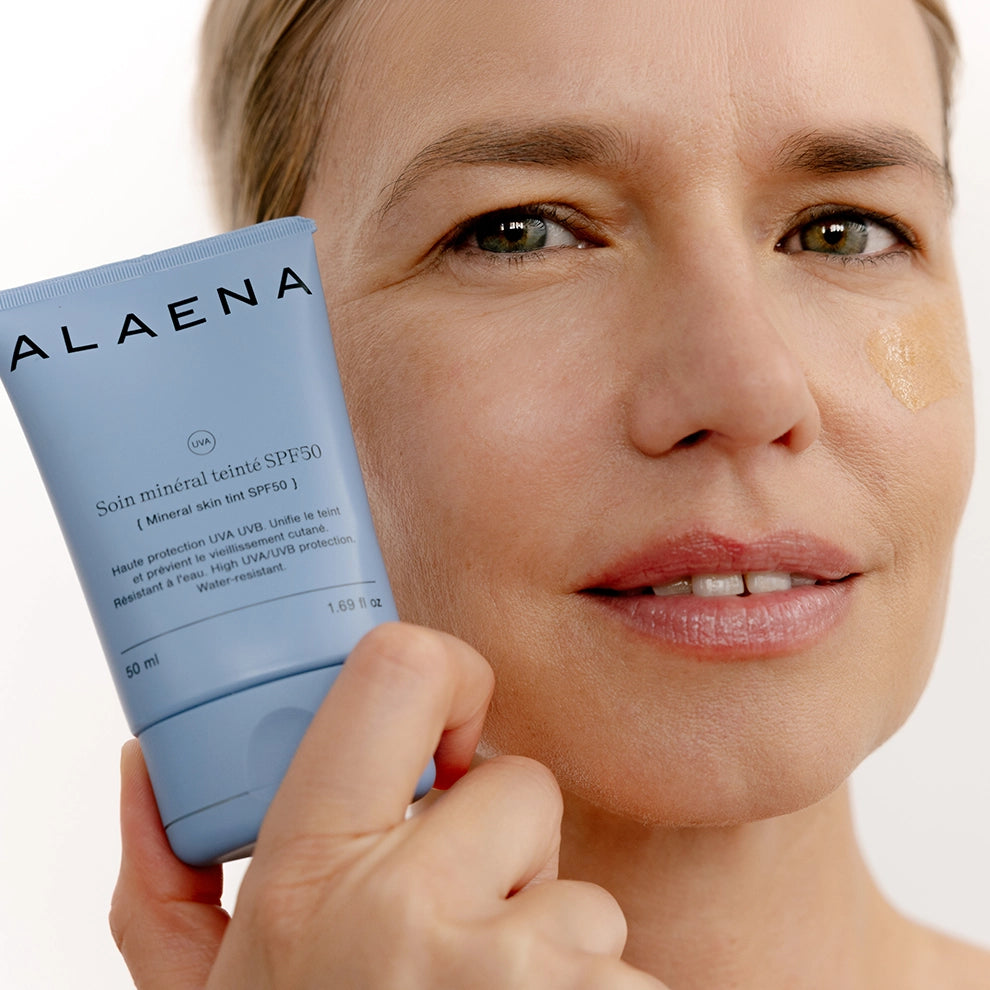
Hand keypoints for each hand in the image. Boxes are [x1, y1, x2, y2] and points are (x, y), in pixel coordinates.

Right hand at [110, 623, 667, 987]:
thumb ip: (164, 888)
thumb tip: (146, 762)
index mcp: (306, 875)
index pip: (402, 669)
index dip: (449, 678)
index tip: (452, 734)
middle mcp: (408, 914)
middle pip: (521, 786)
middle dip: (501, 856)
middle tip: (451, 939)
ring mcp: (519, 977)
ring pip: (583, 894)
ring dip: (549, 950)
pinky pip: (630, 975)